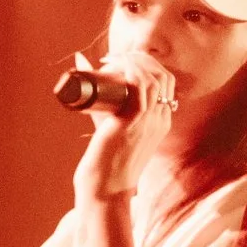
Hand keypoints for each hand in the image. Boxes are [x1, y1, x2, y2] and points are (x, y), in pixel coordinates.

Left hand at [71, 50, 174, 200]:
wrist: (106, 188)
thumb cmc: (105, 160)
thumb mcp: (108, 127)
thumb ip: (98, 102)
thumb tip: (81, 70)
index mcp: (160, 121)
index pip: (164, 82)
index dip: (146, 64)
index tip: (122, 60)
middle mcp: (159, 120)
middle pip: (162, 75)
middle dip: (141, 58)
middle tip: (116, 57)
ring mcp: (149, 121)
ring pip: (153, 78)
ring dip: (133, 61)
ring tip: (112, 60)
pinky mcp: (133, 123)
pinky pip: (141, 88)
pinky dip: (129, 71)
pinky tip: (115, 66)